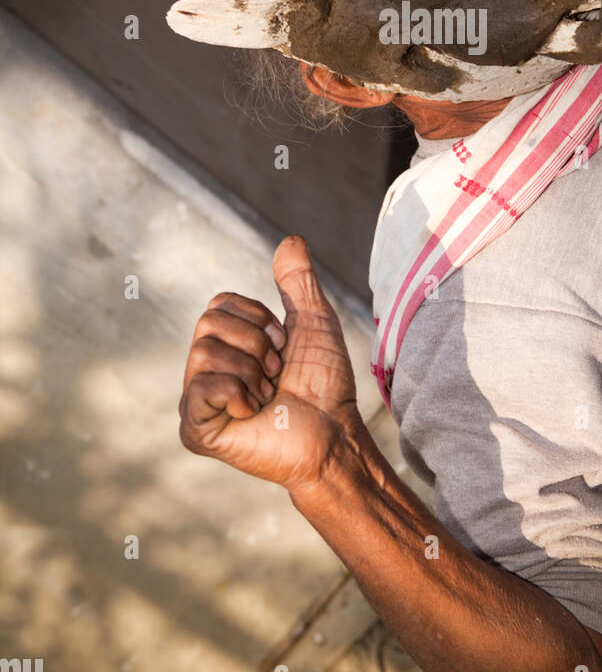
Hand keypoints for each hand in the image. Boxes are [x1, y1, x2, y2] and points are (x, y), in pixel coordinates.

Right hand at [179, 236, 361, 493]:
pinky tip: (251, 413)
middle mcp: (206, 371)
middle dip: (256, 344)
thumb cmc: (326, 383)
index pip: (219, 303)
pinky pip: (202, 388)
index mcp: (227, 346)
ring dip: (252, 372)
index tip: (283, 346)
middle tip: (275, 374)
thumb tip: (290, 239)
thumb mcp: (314, 321)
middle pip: (209, 322)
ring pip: (206, 352)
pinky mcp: (197, 430)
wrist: (334, 432)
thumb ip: (299, 281)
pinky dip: (238, 394)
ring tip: (267, 396)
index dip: (258, 319)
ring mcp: (199, 402)